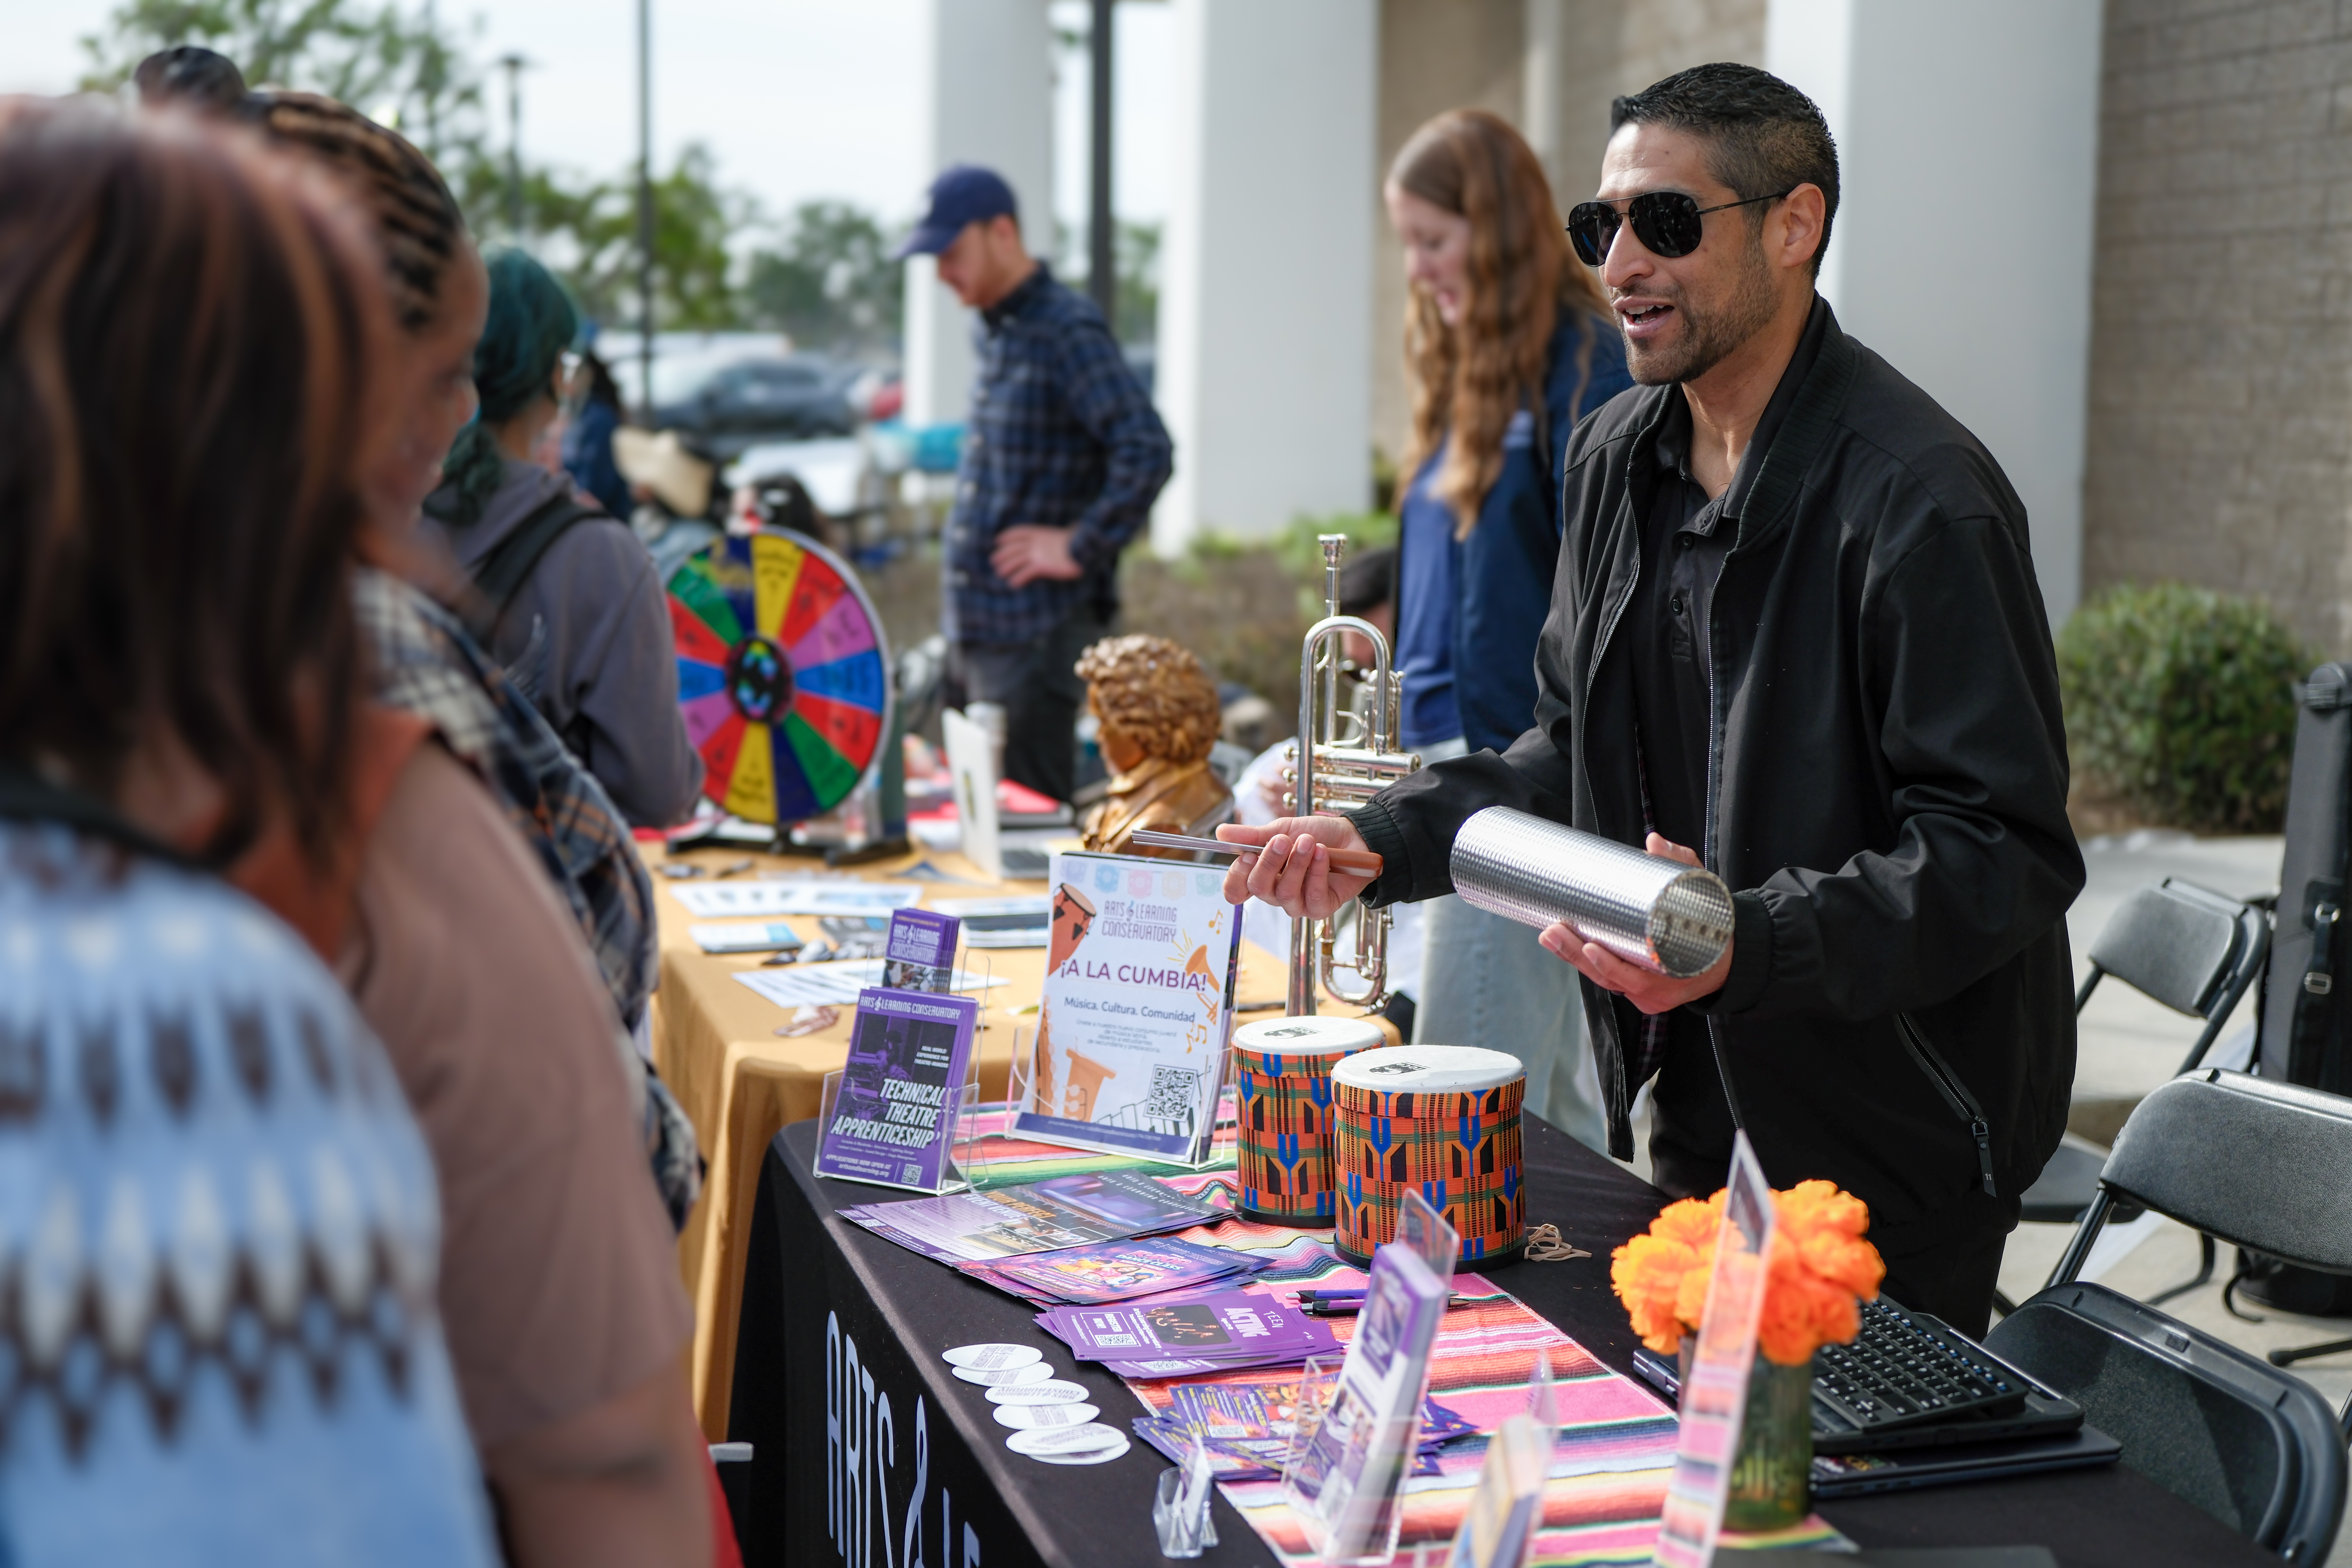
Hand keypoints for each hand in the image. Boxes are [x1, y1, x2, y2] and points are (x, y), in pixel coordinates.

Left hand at [990, 525, 1082, 587]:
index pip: (1018, 532)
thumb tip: (1067, 531)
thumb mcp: (1064, 536)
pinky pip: (1025, 573)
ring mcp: (1038, 554)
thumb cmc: (1079, 543)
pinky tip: (1013, 583)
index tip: (998, 540)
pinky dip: (1018, 578)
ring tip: (1000, 572)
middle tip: (993, 560)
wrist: (1086, 547)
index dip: (1007, 536)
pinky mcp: (1042, 566)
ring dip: (1006, 567)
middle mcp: (1036, 542)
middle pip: (1013, 547)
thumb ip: (1056, 537)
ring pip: (1015, 560)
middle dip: (1002, 553)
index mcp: (1041, 532)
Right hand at [1216, 817, 1373, 919]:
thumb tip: (1221, 832)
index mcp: (1262, 875)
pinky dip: (1316, 872)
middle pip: (1259, 888)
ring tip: (1309, 841)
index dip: (1237, 877)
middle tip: (1282, 840)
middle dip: (1269, 862)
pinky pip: (1312, 896)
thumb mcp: (1283, 829)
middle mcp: (1276, 893)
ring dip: (1297, 863)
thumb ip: (1253, 836)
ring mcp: (1298, 904)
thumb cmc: (1316, 835)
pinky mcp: (1320, 909)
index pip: (1236, 888)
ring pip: (1285, 893)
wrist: (1353, 837)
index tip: (1246, 856)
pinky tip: (1322, 854)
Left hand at [1538, 833, 1732, 1012]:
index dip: (1609, 965)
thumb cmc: (1715, 928)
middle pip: (1607, 978)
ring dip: (1572, 957)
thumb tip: (1654, 841)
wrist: (1728, 958)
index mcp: (1673, 977)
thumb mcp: (1704, 895)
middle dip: (1576, 955)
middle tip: (1553, 931)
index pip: (1633, 978)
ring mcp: (1643, 995)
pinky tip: (1562, 943)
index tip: (1589, 946)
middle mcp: (1654, 992)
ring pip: (1602, 979)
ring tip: (1549, 933)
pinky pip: (1606, 978)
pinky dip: (1584, 962)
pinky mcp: (1635, 989)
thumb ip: (1679, 866)